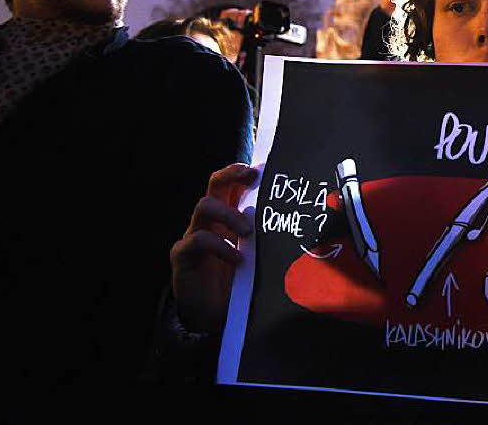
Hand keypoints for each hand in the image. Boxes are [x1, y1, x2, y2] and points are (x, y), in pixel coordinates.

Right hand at [170, 163, 257, 332]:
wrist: (212, 319)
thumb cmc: (241, 284)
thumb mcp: (260, 258)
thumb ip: (271, 240)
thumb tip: (305, 225)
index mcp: (230, 217)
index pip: (234, 185)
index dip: (244, 172)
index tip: (262, 168)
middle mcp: (211, 221)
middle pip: (215, 184)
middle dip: (232, 174)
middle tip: (252, 176)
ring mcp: (194, 235)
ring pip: (204, 205)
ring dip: (229, 214)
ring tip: (247, 231)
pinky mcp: (183, 256)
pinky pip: (196, 240)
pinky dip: (219, 247)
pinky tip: (236, 260)